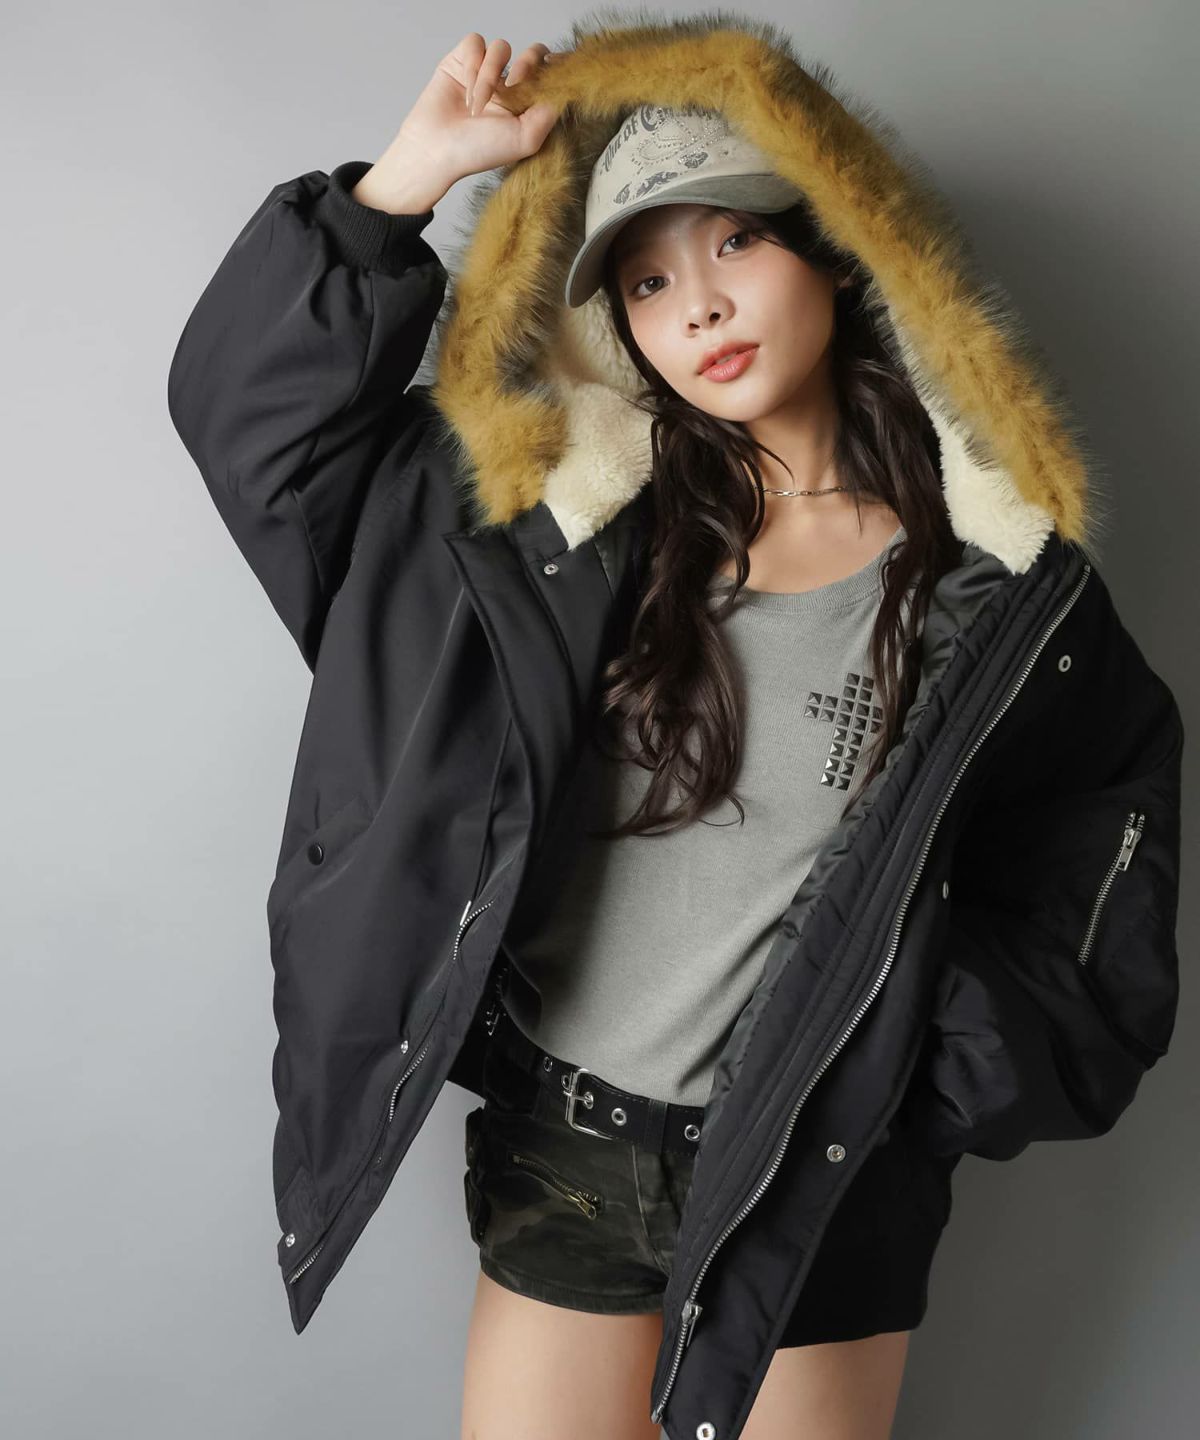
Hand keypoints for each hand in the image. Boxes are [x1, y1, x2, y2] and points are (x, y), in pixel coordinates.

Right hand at [357, 33, 564, 212]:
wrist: (437, 150)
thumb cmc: (478, 151)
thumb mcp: (525, 139)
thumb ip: (549, 112)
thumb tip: (564, 88)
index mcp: (528, 104)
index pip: (550, 74)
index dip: (556, 68)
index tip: (555, 70)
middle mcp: (510, 86)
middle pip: (533, 51)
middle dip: (528, 65)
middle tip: (515, 86)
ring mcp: (486, 72)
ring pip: (501, 47)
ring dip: (491, 74)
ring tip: (478, 104)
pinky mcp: (462, 60)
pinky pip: (475, 43)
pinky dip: (472, 66)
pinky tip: (466, 91)